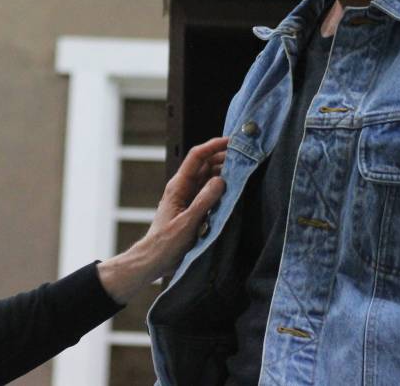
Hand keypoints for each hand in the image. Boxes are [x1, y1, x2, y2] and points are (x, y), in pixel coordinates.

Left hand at [97, 137, 227, 303]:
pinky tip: (234, 188)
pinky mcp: (193, 207)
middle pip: (204, 163)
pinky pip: (209, 191)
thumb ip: (204, 201)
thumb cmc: (167, 243)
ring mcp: (188, 196)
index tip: (232, 141)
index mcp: (178, 186)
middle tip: (244, 154)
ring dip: (224, 170)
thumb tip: (220, 180)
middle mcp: (183, 187)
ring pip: (208, 176)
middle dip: (222, 155)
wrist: (155, 259)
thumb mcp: (188, 223)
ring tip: (243, 168)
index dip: (213, 145)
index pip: (196, 157)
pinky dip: (221, 186)